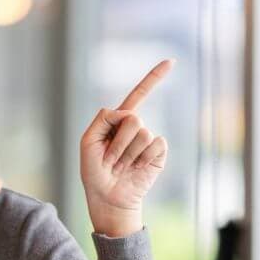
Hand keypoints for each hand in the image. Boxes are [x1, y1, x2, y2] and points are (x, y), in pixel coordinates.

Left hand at [80, 59, 172, 236]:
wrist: (108, 198)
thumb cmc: (94, 172)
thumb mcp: (88, 141)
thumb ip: (103, 119)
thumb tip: (129, 114)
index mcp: (119, 121)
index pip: (138, 95)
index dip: (154, 78)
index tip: (171, 62)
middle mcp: (136, 128)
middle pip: (133, 118)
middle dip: (118, 141)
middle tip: (110, 159)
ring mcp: (149, 141)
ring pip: (142, 134)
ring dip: (127, 154)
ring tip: (121, 167)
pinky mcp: (159, 154)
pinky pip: (155, 145)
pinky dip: (142, 159)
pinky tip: (136, 169)